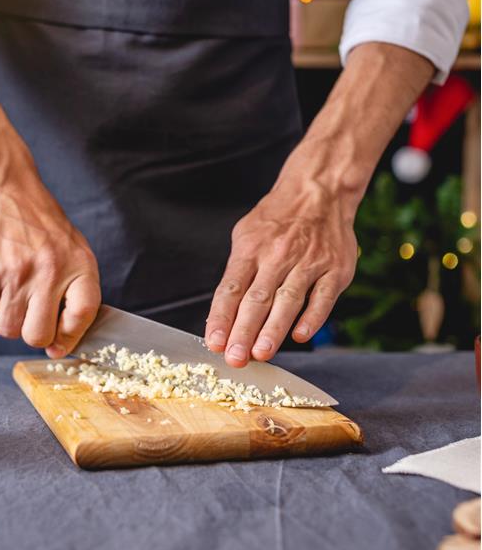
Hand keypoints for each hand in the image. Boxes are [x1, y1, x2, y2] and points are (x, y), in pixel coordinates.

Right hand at [0, 157, 100, 358]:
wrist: (2, 188)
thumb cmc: (37, 219)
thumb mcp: (71, 246)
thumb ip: (74, 287)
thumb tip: (64, 335)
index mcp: (77, 264)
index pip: (83, 316)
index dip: (71, 337)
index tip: (60, 343)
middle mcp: (49, 272)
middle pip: (38, 334)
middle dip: (33, 334)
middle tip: (30, 320)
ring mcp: (15, 275)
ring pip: (8, 330)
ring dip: (8, 322)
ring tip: (11, 298)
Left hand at [205, 179, 357, 365]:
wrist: (318, 191)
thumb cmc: (277, 220)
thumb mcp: (245, 236)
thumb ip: (237, 273)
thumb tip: (222, 314)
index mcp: (251, 249)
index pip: (231, 288)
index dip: (221, 317)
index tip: (214, 342)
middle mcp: (278, 256)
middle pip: (256, 299)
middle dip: (243, 331)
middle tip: (235, 357)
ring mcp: (308, 262)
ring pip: (288, 300)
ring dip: (273, 329)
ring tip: (261, 353)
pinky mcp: (335, 269)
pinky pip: (323, 297)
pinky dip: (312, 317)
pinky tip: (299, 335)